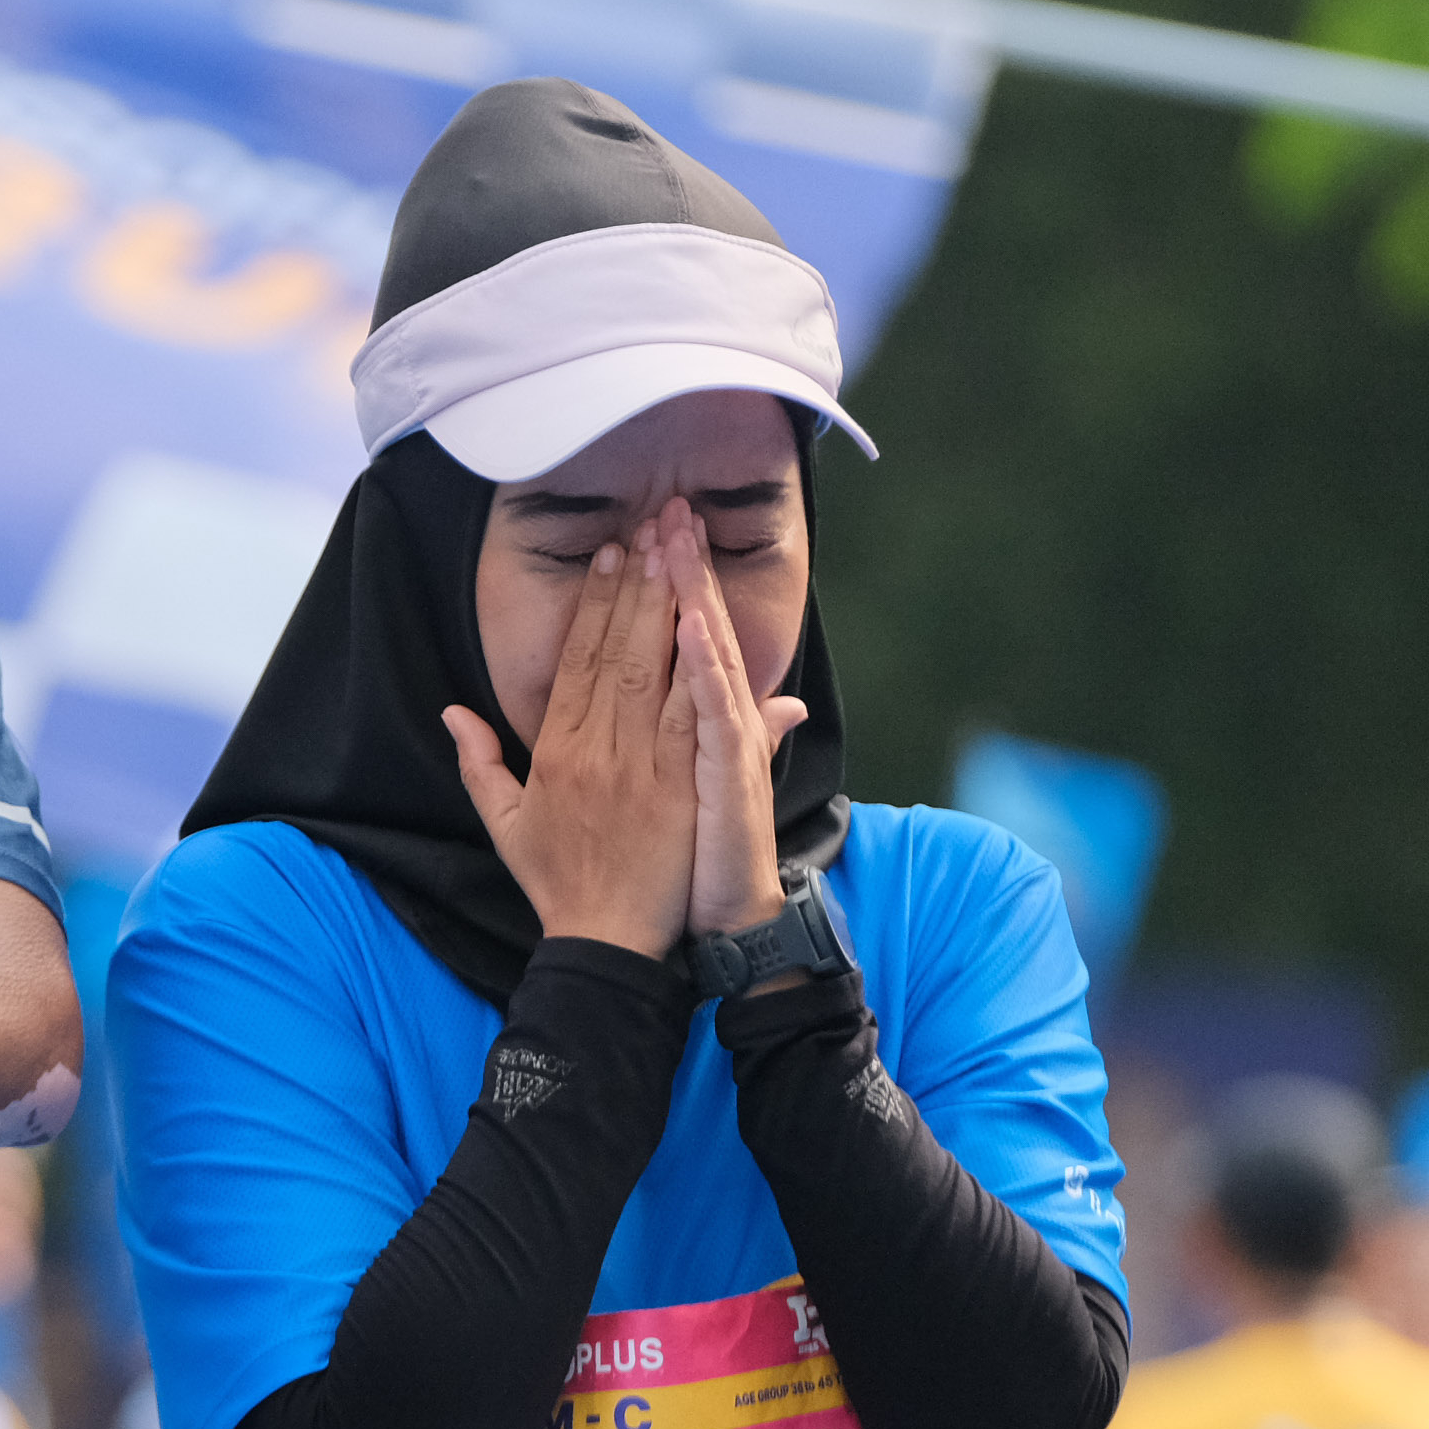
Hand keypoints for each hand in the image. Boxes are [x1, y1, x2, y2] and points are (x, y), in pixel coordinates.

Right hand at [443, 536, 697, 958]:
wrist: (604, 941)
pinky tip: (709, 626)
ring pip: (655, 671)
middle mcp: (596, 749)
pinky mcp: (680, 788)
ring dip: (669, 608)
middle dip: (636, 586)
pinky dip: (702, 670)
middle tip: (652, 529)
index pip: (577, 661)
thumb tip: (452, 711)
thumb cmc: (558, 883)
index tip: (610, 556)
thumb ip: (478, 763)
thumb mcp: (505, 823)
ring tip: (680, 554)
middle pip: (618, 651)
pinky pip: (693, 718)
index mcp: (555, 752)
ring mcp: (640, 766)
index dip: (595, 605)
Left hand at [650, 501, 814, 938]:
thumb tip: (784, 703)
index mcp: (690, 723)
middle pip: (693, 630)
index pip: (676, 638)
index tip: (644, 534)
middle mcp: (713, 724)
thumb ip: (729, 738)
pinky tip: (690, 627)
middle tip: (667, 507)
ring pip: (706, 656)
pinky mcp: (725, 775)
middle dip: (679, 568)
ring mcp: (722, 744)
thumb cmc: (697, 862)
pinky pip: (712, 714)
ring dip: (693, 597)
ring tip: (677, 542)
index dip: (662, 586)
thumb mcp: (698, 790)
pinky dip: (702, 668)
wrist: (726, 921)